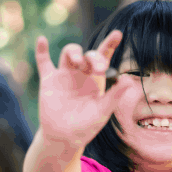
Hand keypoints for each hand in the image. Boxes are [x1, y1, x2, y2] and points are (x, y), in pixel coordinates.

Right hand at [35, 31, 130, 151]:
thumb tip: (129, 80)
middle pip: (87, 54)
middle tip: (98, 68)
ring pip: (68, 53)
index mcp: (96, 79)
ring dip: (74, 52)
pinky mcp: (49, 81)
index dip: (110, 44)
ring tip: (79, 63)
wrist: (64, 138)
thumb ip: (115, 95)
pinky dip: (41, 51)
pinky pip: (44, 62)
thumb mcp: (102, 111)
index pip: (103, 57)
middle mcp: (80, 74)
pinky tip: (42, 39)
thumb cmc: (86, 126)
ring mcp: (64, 76)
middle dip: (93, 57)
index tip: (118, 34)